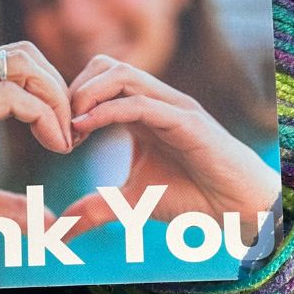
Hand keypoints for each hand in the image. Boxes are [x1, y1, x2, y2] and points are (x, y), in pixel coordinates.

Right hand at [0, 42, 69, 268]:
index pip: (14, 67)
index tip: (64, 137)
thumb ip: (0, 208)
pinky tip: (52, 145)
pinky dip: (42, 115)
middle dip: (60, 88)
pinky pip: (7, 96)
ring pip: (21, 63)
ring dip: (56, 97)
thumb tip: (45, 222)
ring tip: (65, 139)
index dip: (50, 94)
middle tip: (71, 134)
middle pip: (24, 53)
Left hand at [63, 55, 280, 236]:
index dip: (70, 100)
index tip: (57, 136)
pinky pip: (141, 103)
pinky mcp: (186, 121)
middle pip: (105, 64)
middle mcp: (156, 100)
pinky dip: (108, 111)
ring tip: (71, 126)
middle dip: (74, 89)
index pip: (97, 79)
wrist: (235, 206)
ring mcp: (171, 106)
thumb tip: (62, 229)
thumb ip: (96, 208)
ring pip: (122, 74)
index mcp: (141, 111)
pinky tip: (85, 128)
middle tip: (60, 127)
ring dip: (87, 94)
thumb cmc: (191, 196)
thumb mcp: (131, 202)